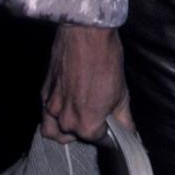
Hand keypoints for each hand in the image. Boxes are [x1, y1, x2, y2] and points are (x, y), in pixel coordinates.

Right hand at [41, 24, 133, 142]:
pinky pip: (45, 115)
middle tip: (98, 116)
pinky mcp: (43, 93)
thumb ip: (124, 118)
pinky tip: (65, 105)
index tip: (113, 127)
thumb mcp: (122, 92)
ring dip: (64, 130)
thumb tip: (130, 133)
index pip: (99, 140)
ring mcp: (51, 108)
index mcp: (88, 124)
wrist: (85, 34)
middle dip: (87, 130)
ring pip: (54, 132)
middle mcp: (67, 120)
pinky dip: (53, 116)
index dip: (109, 134)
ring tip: (77, 118)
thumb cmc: (106, 60)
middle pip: (75, 136)